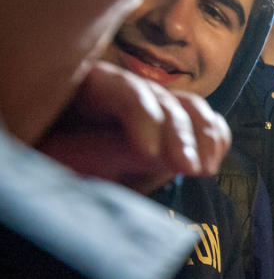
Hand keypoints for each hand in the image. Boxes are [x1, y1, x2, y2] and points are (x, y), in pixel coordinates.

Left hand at [37, 60, 230, 192]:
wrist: (63, 190)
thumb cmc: (54, 170)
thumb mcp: (67, 163)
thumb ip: (106, 152)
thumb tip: (155, 150)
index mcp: (88, 88)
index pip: (122, 89)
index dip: (142, 115)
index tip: (152, 153)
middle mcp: (125, 92)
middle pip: (163, 99)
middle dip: (180, 134)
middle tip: (189, 169)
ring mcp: (153, 109)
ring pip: (189, 107)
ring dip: (203, 137)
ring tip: (204, 170)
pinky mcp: (173, 130)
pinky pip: (205, 122)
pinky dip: (215, 139)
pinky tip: (211, 163)